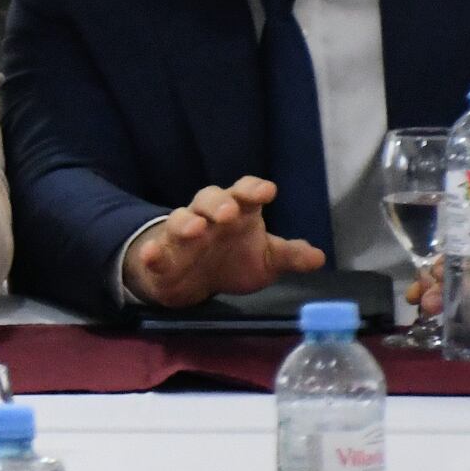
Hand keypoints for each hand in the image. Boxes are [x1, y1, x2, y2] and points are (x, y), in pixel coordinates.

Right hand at [124, 178, 324, 308]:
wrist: (195, 282)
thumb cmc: (234, 261)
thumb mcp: (267, 260)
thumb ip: (290, 256)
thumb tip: (318, 258)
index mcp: (237, 212)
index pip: (244, 192)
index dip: (253, 189)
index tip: (267, 193)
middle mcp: (208, 217)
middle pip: (209, 198)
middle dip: (218, 203)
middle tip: (229, 212)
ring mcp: (182, 236)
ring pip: (180, 220)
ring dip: (186, 222)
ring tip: (196, 229)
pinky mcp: (162, 258)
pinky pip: (153, 252)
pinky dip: (151, 252)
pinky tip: (152, 254)